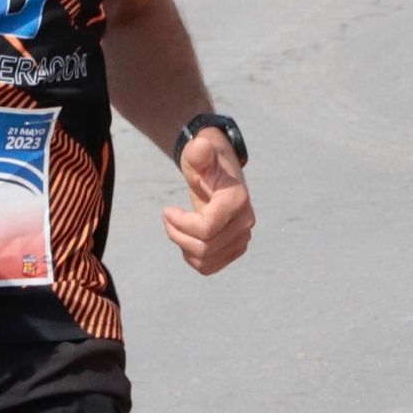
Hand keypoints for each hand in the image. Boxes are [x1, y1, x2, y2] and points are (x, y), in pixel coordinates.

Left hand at [162, 130, 254, 274]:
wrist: (219, 173)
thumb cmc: (206, 162)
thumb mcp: (199, 152)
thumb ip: (199, 151)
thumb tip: (201, 146)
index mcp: (237, 199)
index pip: (206, 228)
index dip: (180, 224)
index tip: (167, 209)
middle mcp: (245, 221)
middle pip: (204, 246)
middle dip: (177, 234)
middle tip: (167, 217)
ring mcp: (242, 237)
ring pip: (206, 260)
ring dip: (183, 246)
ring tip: (175, 227)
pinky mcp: (235, 248)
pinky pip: (210, 267)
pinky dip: (193, 258)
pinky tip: (186, 240)